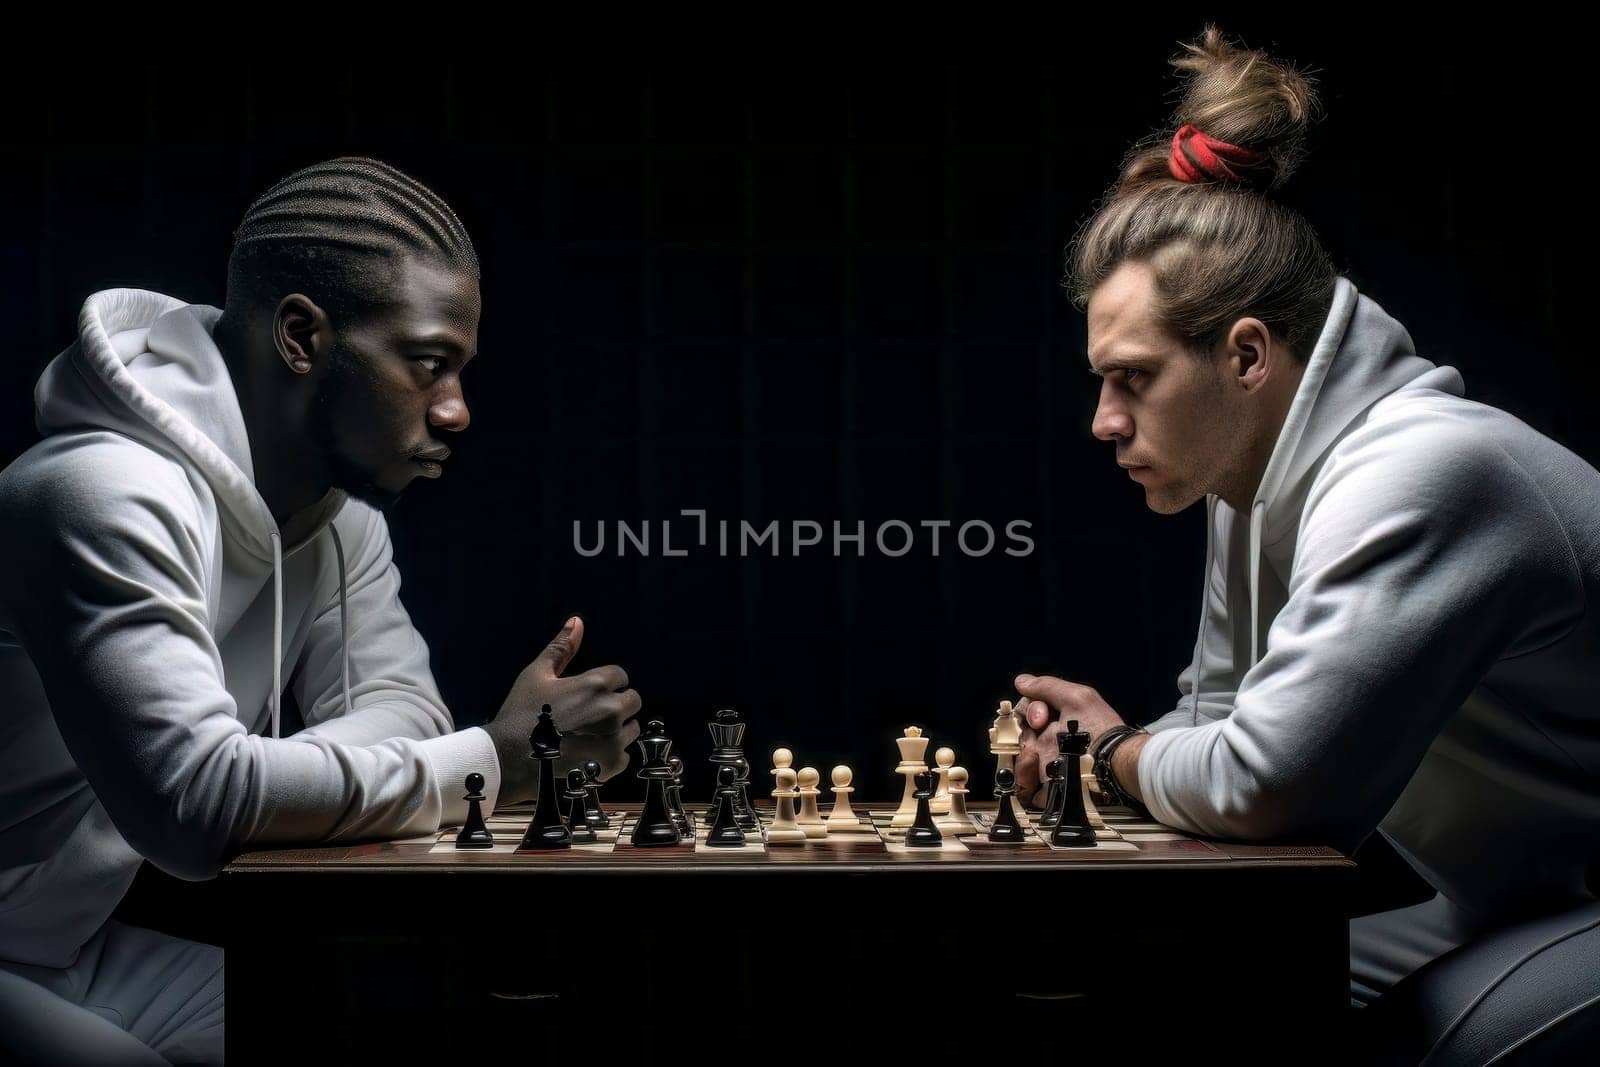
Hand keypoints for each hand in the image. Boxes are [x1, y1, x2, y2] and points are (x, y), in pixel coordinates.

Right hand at [486, 617, 641, 804]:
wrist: (507, 760)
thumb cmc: (521, 714)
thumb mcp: (536, 674)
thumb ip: (562, 648)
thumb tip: (577, 622)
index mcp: (596, 684)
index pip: (620, 676)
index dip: (606, 683)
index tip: (588, 694)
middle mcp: (611, 710)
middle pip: (632, 701)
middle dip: (617, 704)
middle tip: (591, 715)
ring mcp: (614, 740)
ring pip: (632, 729)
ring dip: (617, 730)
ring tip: (589, 736)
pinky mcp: (612, 765)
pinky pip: (625, 755)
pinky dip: (611, 755)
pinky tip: (589, 754)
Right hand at [1011, 673, 1125, 808]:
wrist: (1111, 766)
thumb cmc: (1100, 730)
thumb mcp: (1077, 698)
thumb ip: (1047, 687)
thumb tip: (1021, 682)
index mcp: (1057, 720)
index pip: (1027, 711)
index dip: (1028, 711)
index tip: (1040, 718)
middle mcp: (1050, 741)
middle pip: (1018, 734)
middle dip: (1022, 732)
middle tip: (1037, 733)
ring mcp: (1047, 764)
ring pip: (1017, 758)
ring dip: (1021, 754)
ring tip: (1033, 755)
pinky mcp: (1046, 787)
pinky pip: (1023, 784)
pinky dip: (1023, 774)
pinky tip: (1034, 767)